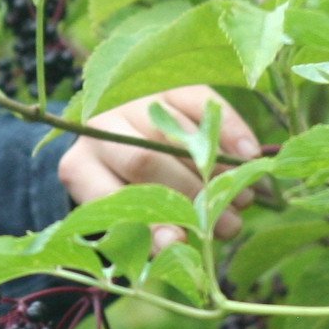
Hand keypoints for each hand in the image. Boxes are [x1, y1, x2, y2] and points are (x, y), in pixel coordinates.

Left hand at [56, 86, 261, 248]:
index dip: (145, 221)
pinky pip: (201, 102)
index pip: (108, 195)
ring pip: (176, 134)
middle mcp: (99, 129)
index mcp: (79, 167)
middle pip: (145, 161)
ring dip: (217, 172)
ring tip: (243, 201)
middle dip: (191, 197)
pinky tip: (249, 156)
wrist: (123, 131)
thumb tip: (176, 245)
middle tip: (227, 225)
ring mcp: (132, 100)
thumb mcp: (125, 212)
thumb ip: (143, 231)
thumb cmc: (127, 187)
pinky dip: (229, 131)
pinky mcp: (166, 82)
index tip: (179, 241)